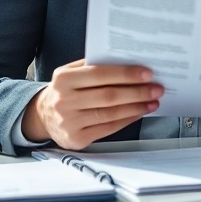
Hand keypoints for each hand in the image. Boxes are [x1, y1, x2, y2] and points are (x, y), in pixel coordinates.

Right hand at [23, 59, 162, 149]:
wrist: (43, 116)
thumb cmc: (64, 90)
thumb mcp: (70, 73)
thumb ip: (93, 66)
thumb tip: (129, 63)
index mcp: (63, 79)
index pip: (100, 74)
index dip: (125, 74)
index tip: (147, 73)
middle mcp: (64, 100)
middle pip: (108, 96)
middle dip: (137, 92)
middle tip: (157, 88)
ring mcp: (70, 121)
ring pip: (110, 113)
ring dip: (136, 107)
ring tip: (152, 101)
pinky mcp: (77, 138)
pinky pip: (108, 128)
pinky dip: (127, 120)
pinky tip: (139, 113)